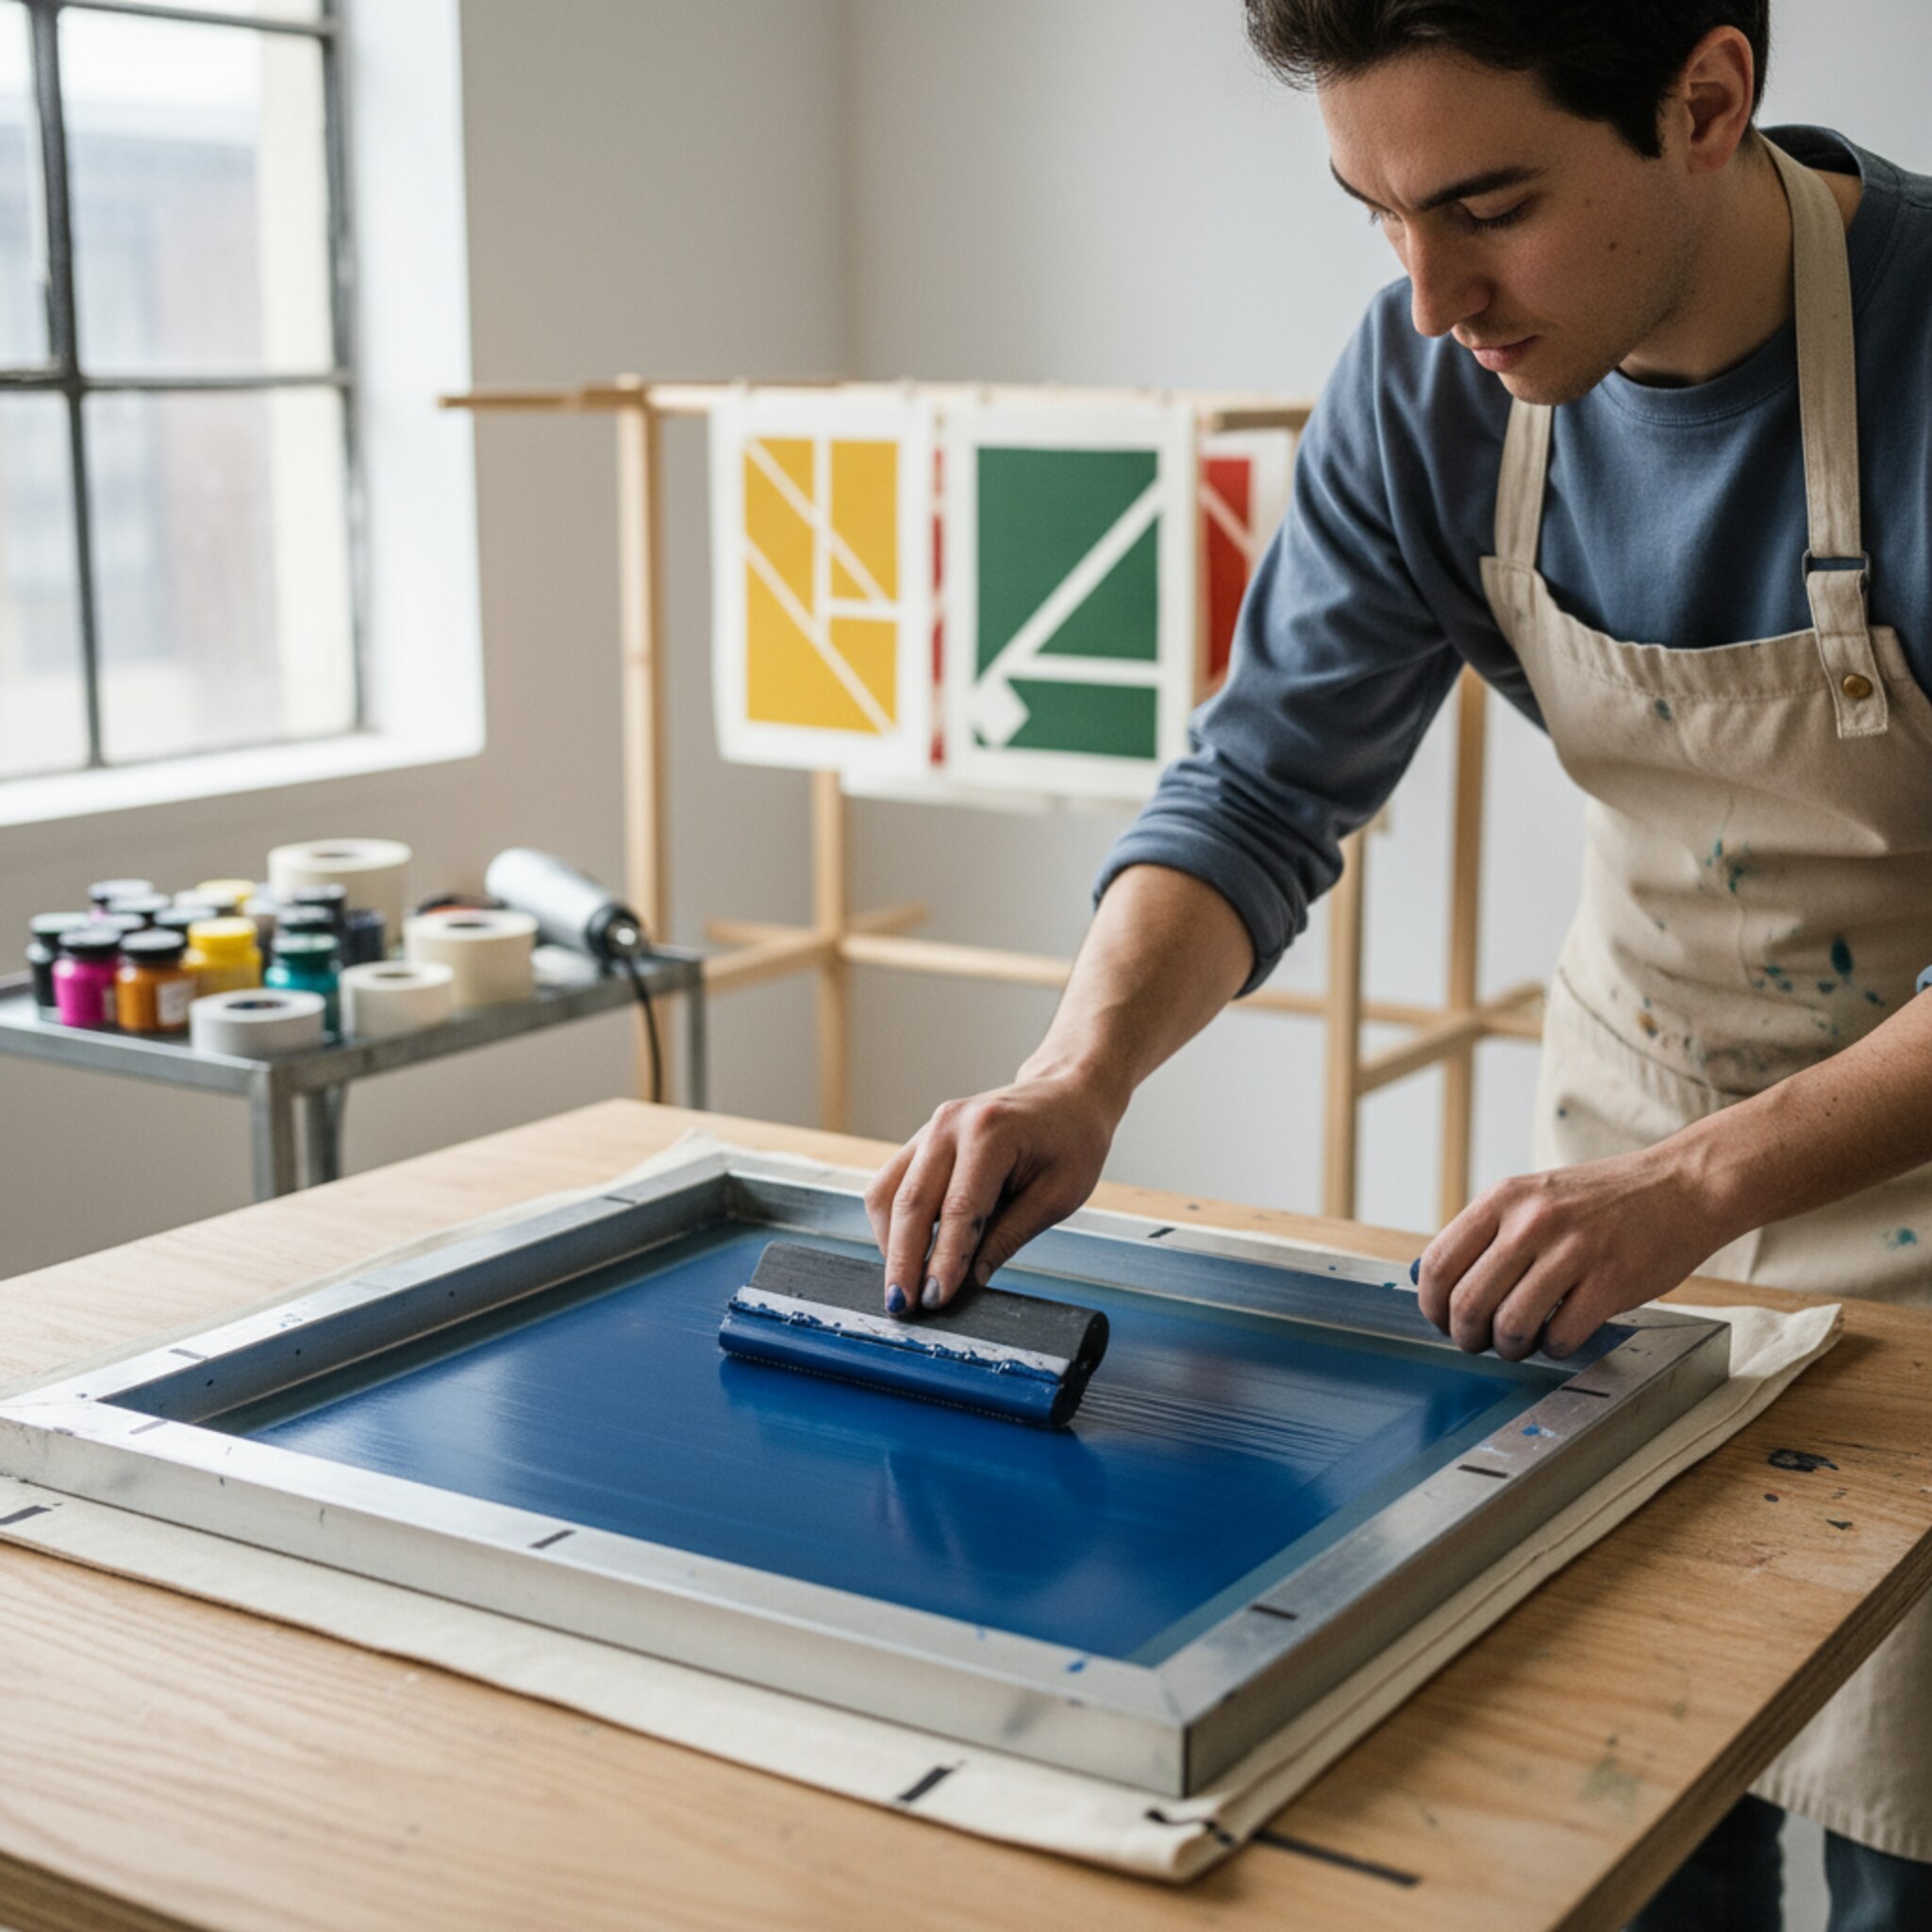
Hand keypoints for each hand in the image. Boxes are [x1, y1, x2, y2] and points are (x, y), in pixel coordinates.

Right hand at [864, 1070, 1123, 1314]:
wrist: (1065, 1095)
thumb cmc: (1072, 1141)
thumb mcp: (1059, 1195)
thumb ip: (1009, 1236)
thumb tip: (968, 1283)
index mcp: (991, 1132)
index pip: (959, 1209)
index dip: (944, 1260)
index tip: (936, 1301)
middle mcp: (949, 1124)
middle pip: (912, 1203)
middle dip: (904, 1261)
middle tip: (902, 1308)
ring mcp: (929, 1129)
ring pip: (888, 1194)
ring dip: (890, 1244)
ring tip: (902, 1288)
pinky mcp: (919, 1140)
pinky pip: (890, 1184)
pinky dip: (891, 1223)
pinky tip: (905, 1254)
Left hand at [1415, 1146, 1725, 1360]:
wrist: (1681, 1186)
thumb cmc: (1602, 1200)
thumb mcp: (1533, 1196)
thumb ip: (1490, 1233)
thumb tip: (1438, 1283)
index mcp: (1503, 1199)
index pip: (1438, 1264)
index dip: (1432, 1305)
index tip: (1443, 1321)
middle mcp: (1531, 1221)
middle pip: (1468, 1302)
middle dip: (1466, 1336)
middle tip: (1479, 1342)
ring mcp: (1572, 1251)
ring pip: (1510, 1326)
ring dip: (1509, 1348)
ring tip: (1520, 1344)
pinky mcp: (1611, 1281)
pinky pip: (1561, 1336)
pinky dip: (1554, 1348)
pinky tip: (1561, 1337)